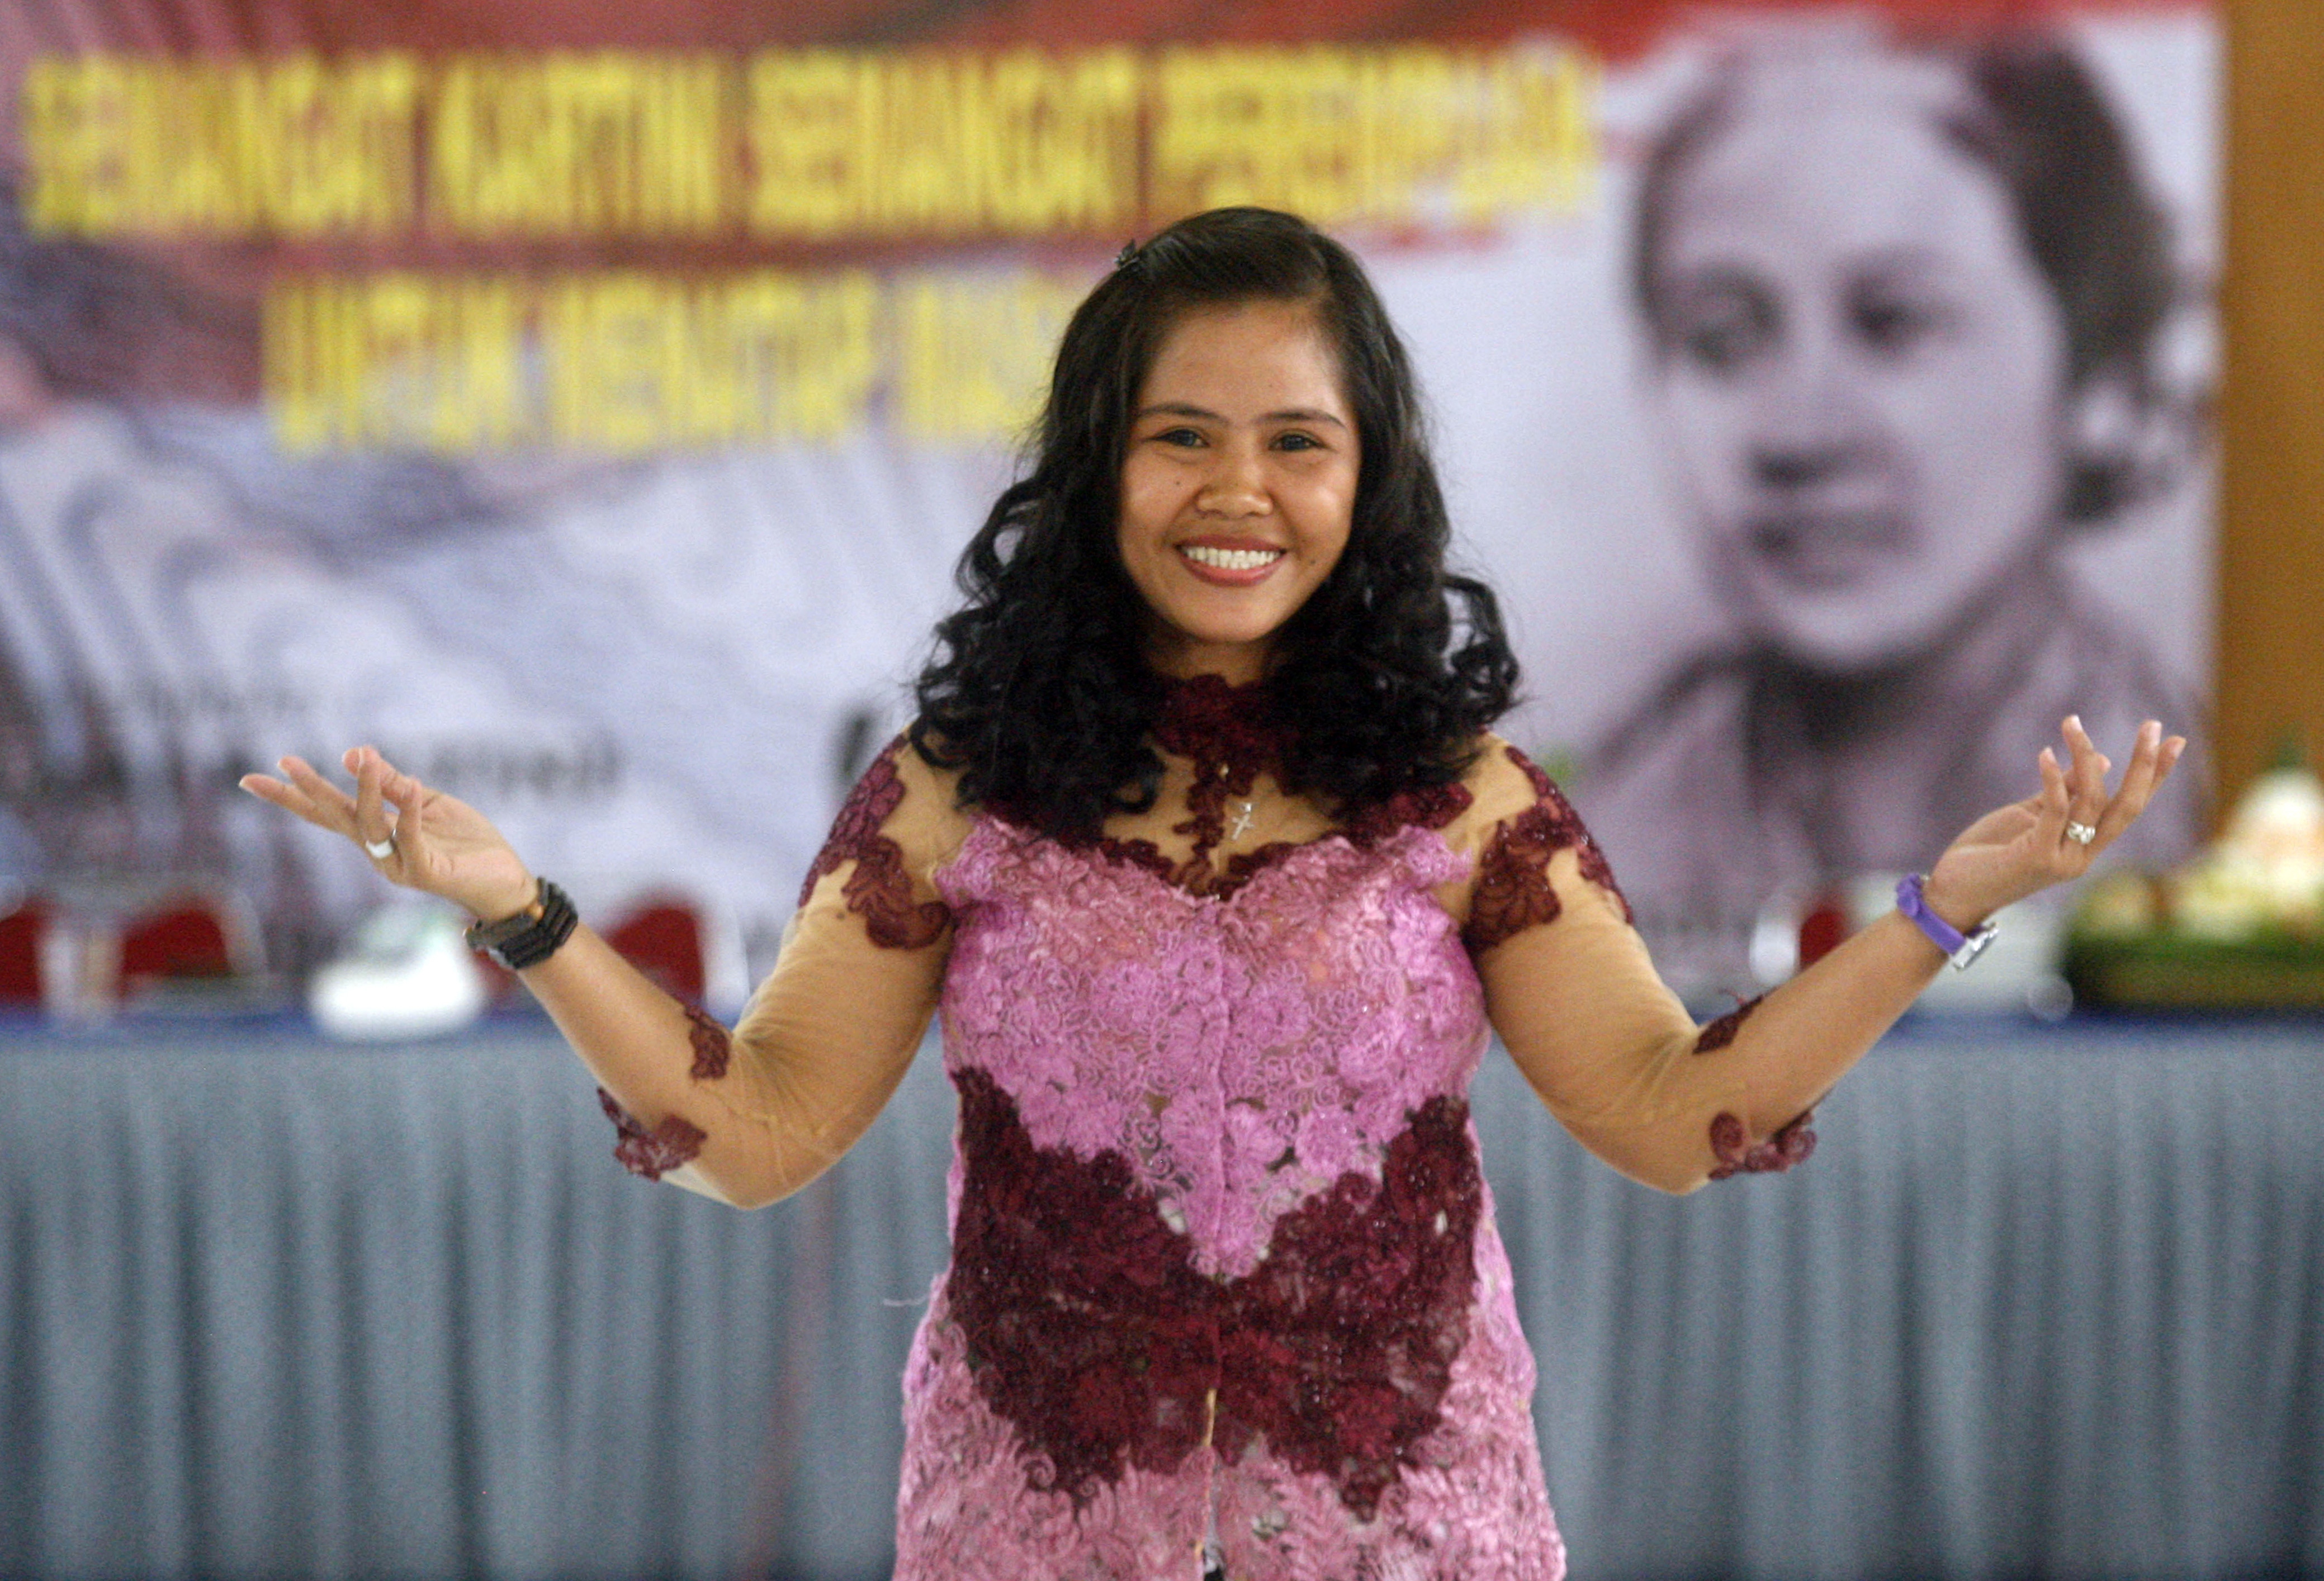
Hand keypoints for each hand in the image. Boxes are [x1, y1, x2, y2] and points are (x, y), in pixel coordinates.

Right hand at [239, 746, 538, 921]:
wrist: (505, 880)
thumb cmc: (465, 843)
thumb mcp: (426, 803)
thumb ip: (392, 784)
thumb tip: (353, 754)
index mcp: (376, 833)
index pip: (327, 810)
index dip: (293, 793)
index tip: (253, 777)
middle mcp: (378, 852)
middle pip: (334, 818)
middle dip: (308, 792)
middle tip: (284, 762)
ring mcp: (398, 865)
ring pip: (369, 825)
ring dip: (365, 789)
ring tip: (362, 756)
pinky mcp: (425, 872)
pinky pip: (410, 838)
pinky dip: (406, 811)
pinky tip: (408, 785)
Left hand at [1921, 716, 2185, 929]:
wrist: (1953, 891)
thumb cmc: (1989, 853)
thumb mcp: (2031, 815)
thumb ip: (2066, 793)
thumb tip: (2102, 760)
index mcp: (2086, 846)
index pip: (2129, 807)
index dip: (2155, 776)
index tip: (2175, 741)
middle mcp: (2083, 855)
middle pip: (2127, 807)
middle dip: (2145, 766)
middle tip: (2153, 726)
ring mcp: (2063, 859)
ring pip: (2092, 802)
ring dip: (2084, 756)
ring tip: (2072, 722)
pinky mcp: (2037, 857)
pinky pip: (2055, 811)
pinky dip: (2054, 780)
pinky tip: (2046, 753)